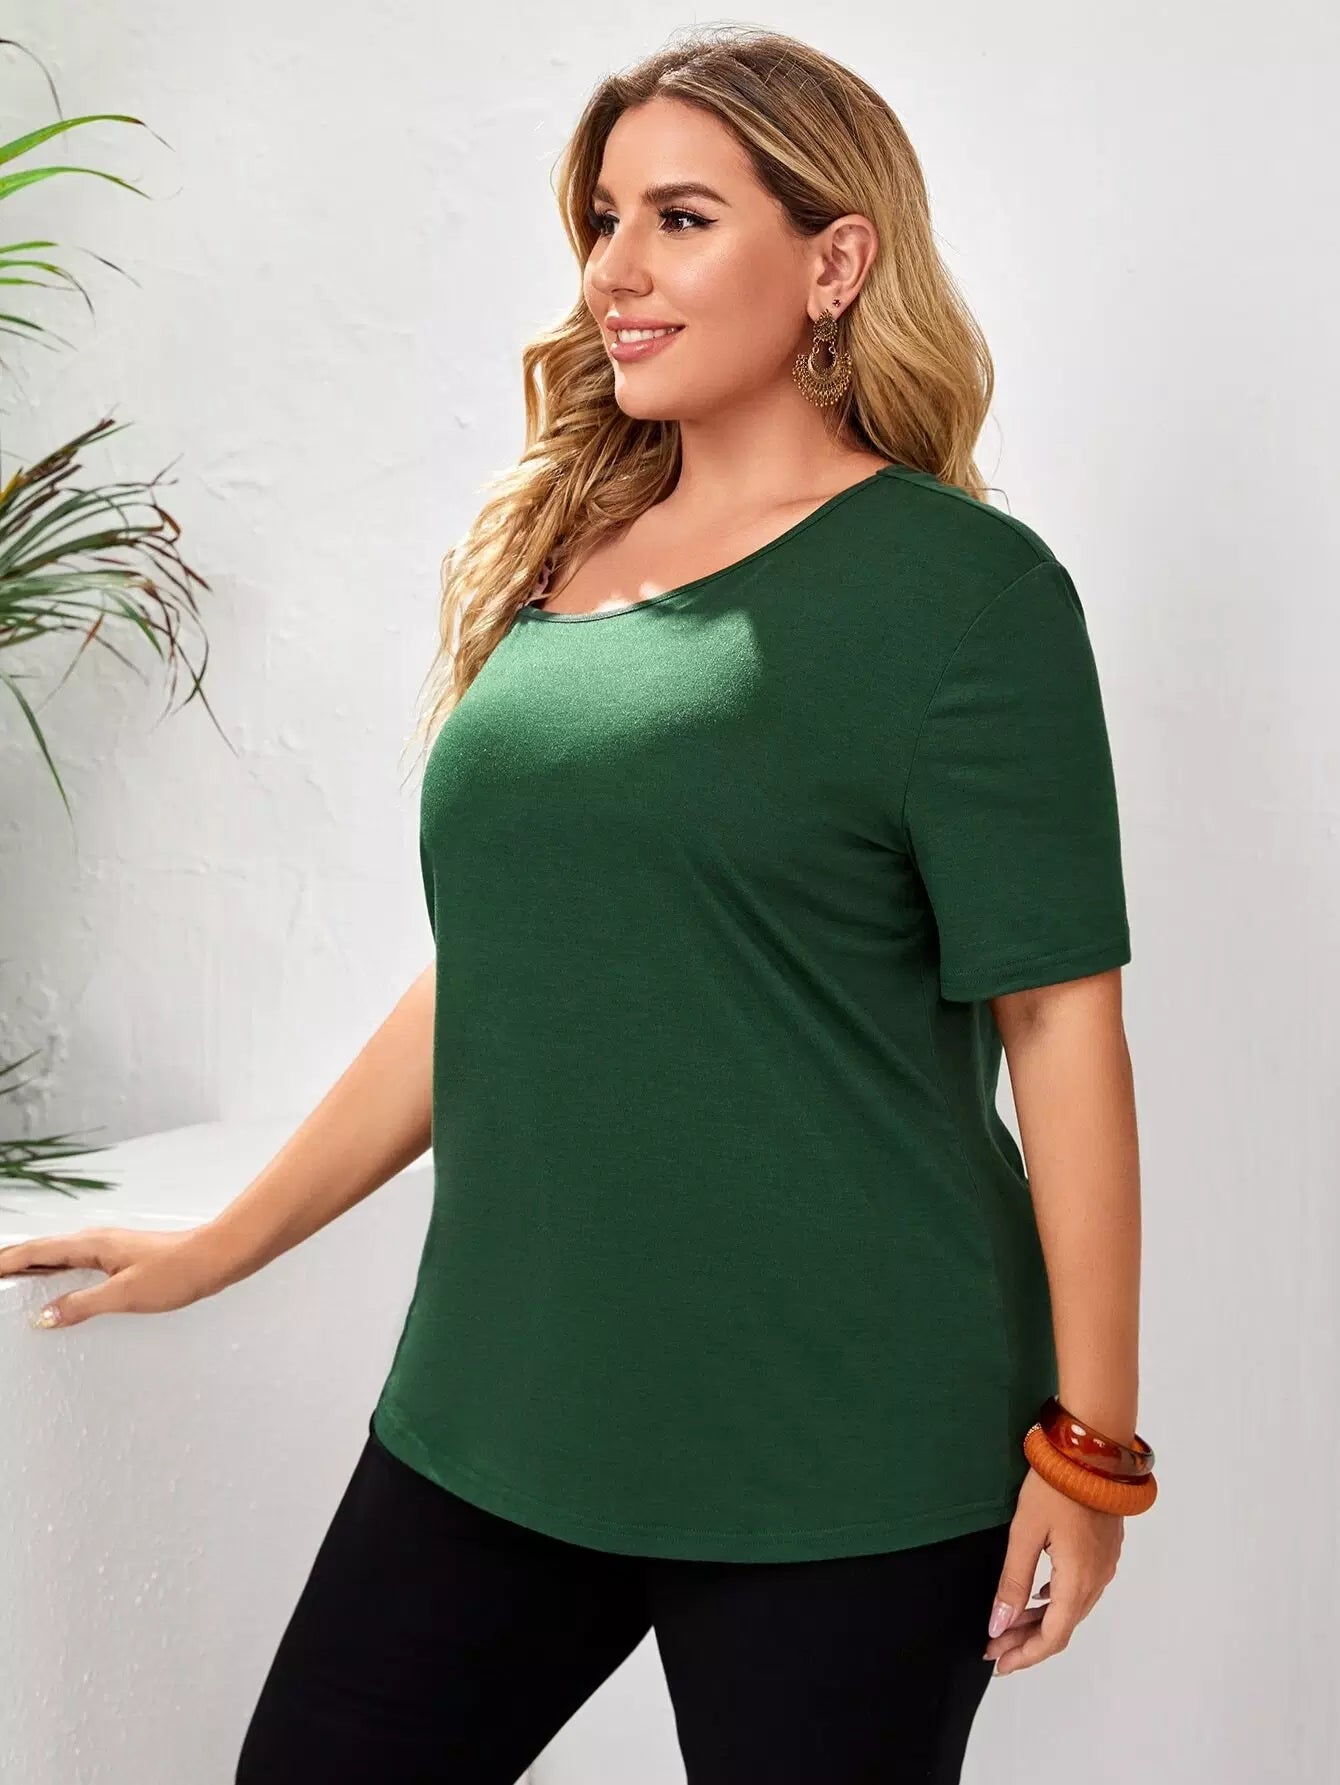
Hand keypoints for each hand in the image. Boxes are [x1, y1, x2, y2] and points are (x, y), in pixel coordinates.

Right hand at [0, 1227, 227, 1326]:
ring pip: (60, 1255)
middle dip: (14, 1260)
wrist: (214, 1258)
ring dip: (34, 1265)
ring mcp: (109, 1248)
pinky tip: (56, 1283)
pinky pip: (77, 1262)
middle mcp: (96, 1241)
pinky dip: (57, 1270)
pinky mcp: (120, 1258)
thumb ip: (81, 1305)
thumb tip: (44, 1316)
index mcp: (91, 1245)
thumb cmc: (177, 1272)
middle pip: (43, 1250)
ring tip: (11, 1277)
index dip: (8, 1261)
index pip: (37, 1252)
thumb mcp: (124, 1295)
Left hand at [982, 1467, 1123, 1674]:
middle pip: (1061, 1627)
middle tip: (993, 1646)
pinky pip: (1081, 1591)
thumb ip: (1013, 1582)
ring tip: (1007, 1624)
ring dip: (1040, 1622)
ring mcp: (1105, 1566)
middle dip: (1026, 1641)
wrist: (1093, 1450)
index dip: (1024, 1656)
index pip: (1052, 1637)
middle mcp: (1097, 1580)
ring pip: (1071, 1610)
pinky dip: (1055, 1602)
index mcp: (1077, 1581)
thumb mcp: (1025, 1532)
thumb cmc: (1056, 1485)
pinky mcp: (1105, 1551)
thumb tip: (998, 1626)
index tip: (997, 1663)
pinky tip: (1037, 1596)